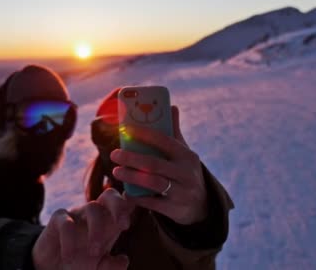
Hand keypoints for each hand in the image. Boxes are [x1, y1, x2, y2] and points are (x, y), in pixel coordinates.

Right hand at [32, 188, 132, 269]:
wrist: (53, 268)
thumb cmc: (80, 264)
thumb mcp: (98, 268)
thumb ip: (112, 266)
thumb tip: (123, 260)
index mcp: (109, 222)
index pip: (123, 204)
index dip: (130, 205)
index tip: (129, 224)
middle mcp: (95, 214)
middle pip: (110, 195)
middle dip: (120, 206)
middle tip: (124, 226)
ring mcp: (77, 214)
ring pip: (92, 208)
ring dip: (96, 230)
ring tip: (94, 254)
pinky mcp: (58, 219)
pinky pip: (66, 221)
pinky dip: (69, 240)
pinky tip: (68, 257)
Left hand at [110, 106, 207, 224]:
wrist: (201, 206)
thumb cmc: (185, 172)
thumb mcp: (184, 153)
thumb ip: (174, 133)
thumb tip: (172, 106)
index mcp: (186, 155)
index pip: (164, 140)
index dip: (144, 134)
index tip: (126, 129)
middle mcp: (186, 173)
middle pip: (154, 163)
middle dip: (132, 158)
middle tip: (114, 154)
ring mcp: (182, 192)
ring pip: (152, 183)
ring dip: (131, 176)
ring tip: (116, 171)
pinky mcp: (175, 209)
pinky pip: (153, 203)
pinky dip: (137, 197)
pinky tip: (126, 192)